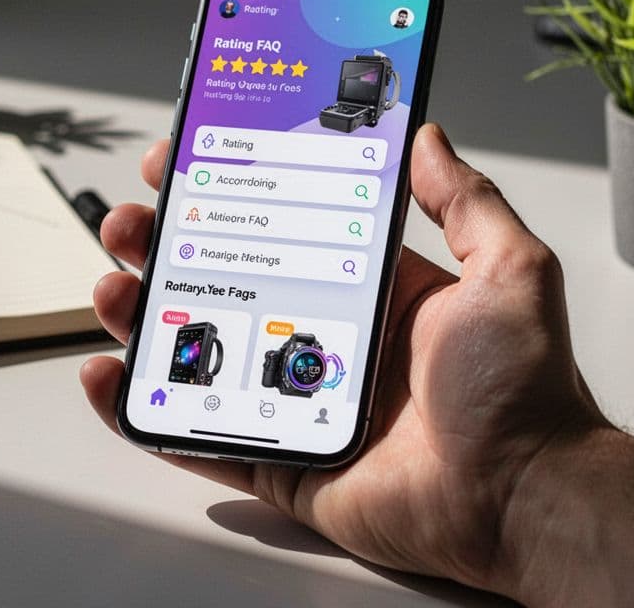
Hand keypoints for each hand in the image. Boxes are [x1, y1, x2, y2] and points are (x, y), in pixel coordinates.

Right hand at [80, 123, 607, 593]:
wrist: (523, 498)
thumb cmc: (522, 390)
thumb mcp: (506, 271)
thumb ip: (464, 201)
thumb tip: (425, 135)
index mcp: (373, 294)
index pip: (283, 230)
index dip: (231, 196)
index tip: (185, 163)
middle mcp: (330, 341)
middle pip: (226, 286)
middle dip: (168, 249)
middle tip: (132, 223)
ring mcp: (300, 402)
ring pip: (201, 354)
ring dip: (145, 318)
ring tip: (112, 288)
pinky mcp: (284, 463)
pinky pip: (200, 437)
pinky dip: (147, 413)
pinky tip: (110, 376)